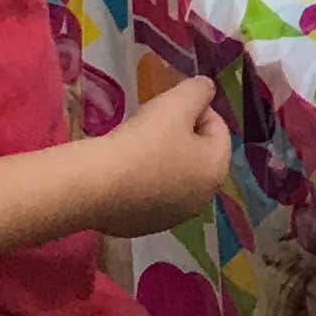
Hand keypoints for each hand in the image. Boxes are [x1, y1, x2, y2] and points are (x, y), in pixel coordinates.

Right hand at [87, 77, 231, 236]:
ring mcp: (173, 217)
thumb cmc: (143, 141)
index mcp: (216, 170)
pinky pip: (150, 196)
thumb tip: (206, 88)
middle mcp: (202, 199)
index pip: (218, 128)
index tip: (170, 104)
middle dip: (180, 135)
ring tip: (135, 145)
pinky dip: (143, 182)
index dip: (196, 108)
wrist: (97, 185)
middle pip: (197, 155)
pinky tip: (123, 171)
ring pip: (174, 177)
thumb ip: (198, 91)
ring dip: (162, 159)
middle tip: (152, 123)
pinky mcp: (144, 227)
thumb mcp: (175, 103)